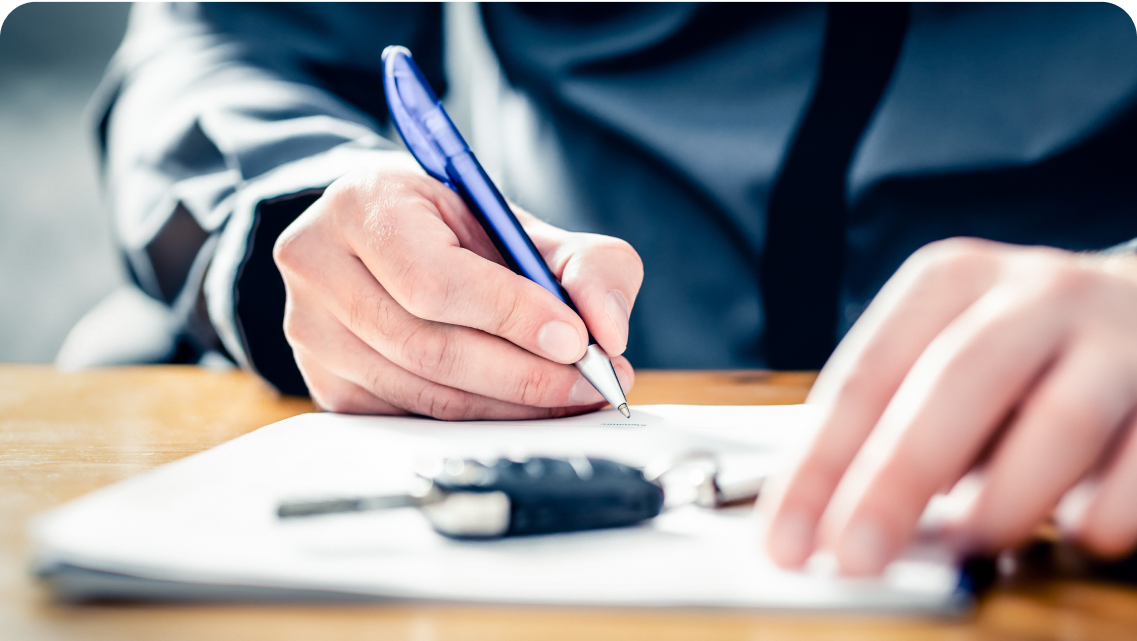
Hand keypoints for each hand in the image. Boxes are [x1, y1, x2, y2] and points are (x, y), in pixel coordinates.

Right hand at [272, 160, 639, 418]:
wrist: (387, 244)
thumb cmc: (456, 231)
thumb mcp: (522, 224)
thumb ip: (584, 262)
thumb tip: (607, 330)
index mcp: (362, 205)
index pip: (434, 279)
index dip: (510, 316)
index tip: (576, 339)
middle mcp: (319, 266)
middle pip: (428, 346)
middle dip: (523, 374)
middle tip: (591, 382)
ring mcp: (312, 332)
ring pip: (423, 393)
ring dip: (509, 406)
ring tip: (571, 396)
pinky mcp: (327, 385)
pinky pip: (411, 418)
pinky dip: (477, 420)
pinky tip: (521, 408)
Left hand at [761, 238, 1136, 573]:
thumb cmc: (1017, 353)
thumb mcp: (943, 355)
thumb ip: (894, 422)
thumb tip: (833, 518)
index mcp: (949, 282)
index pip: (866, 376)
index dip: (820, 465)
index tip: (786, 538)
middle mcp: (1032, 293)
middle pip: (953, 383)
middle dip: (896, 480)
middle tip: (856, 556)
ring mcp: (1114, 335)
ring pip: (1060, 418)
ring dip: (1007, 499)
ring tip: (973, 544)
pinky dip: (1105, 509)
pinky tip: (1079, 532)